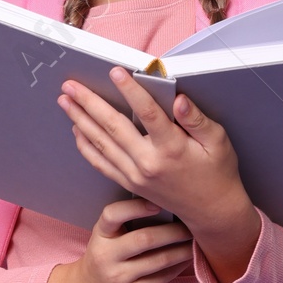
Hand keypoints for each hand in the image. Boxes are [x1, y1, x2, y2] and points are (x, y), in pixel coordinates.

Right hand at [39, 199, 195, 282]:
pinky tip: (188, 258)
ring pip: (160, 260)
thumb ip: (126, 224)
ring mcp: (120, 277)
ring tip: (196, 240)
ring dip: (183, 249)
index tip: (157, 204)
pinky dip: (179, 266)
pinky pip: (163, 277)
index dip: (135, 207)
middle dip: (173, 231)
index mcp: (100, 236)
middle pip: (145, 238)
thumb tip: (169, 207)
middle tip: (192, 225)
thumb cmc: (104, 260)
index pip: (112, 215)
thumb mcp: (105, 239)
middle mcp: (107, 256)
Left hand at [57, 70, 259, 282]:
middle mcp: (149, 163)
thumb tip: (180, 99)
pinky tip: (77, 130)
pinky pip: (102, 164)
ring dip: (80, 121)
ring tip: (65, 102)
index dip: (130, 90)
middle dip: (89, 103)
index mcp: (172, 148)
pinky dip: (86, 146)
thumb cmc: (217, 172)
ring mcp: (136, 175)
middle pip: (113, 127)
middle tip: (70, 85)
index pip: (147, 113)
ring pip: (102, 144)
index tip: (115, 72)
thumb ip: (197, 119)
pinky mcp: (130, 183)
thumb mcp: (218, 142)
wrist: (210, 211)